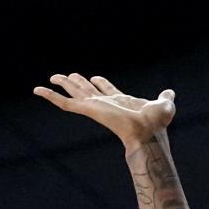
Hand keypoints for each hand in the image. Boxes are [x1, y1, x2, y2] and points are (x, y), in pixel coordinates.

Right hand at [33, 74, 174, 153]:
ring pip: (75, 93)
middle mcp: (106, 104)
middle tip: (67, 75)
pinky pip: (65, 104)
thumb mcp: (164, 106)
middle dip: (79, 82)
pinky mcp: (88, 110)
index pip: (107, 90)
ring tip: (52, 77)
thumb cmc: (156, 124)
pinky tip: (38, 90)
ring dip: (64, 84)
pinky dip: (50, 97)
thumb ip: (165, 98)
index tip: (95, 77)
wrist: (148, 133)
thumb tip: (170, 93)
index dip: (101, 82)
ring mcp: (96, 107)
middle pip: (88, 89)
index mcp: (121, 102)